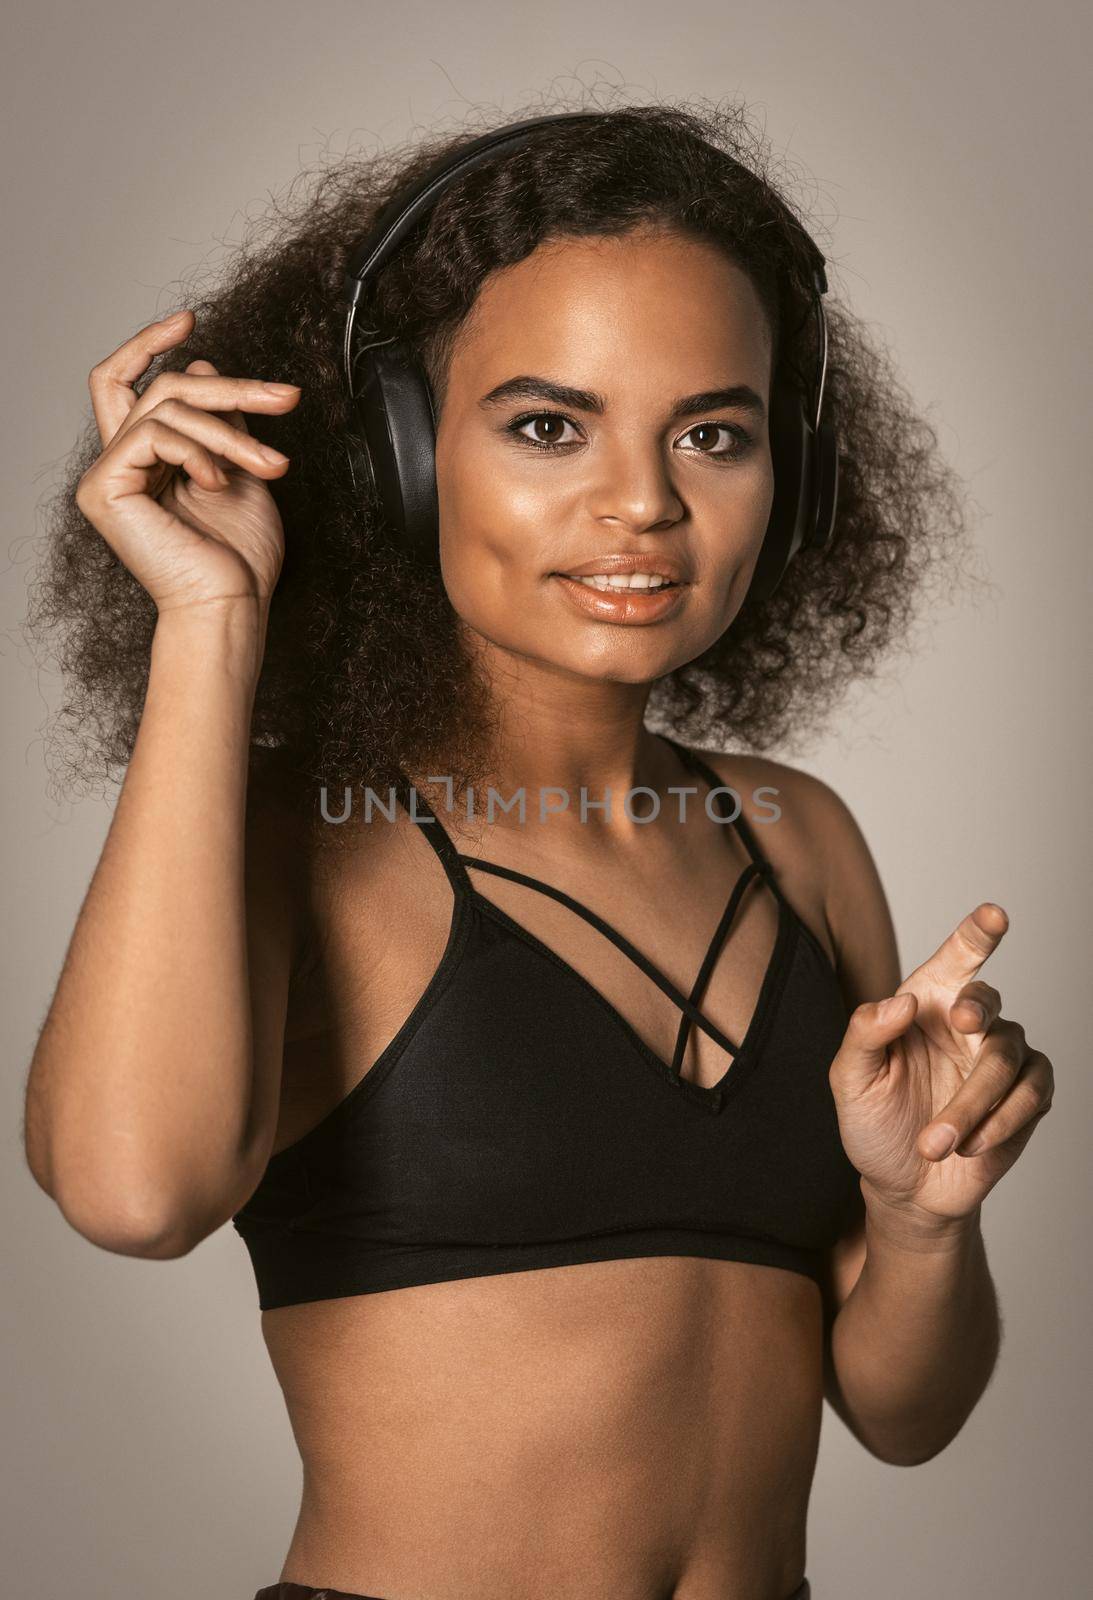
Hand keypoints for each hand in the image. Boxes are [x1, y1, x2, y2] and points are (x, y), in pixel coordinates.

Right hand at [74, 308, 301, 613]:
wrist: (230, 606)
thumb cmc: (239, 557)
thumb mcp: (239, 470)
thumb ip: (219, 422)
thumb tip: (201, 368)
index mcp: (143, 460)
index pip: (126, 381)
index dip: (149, 343)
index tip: (190, 320)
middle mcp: (118, 463)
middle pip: (161, 387)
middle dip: (231, 388)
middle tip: (285, 398)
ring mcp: (106, 476)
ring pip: (167, 408)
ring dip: (232, 433)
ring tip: (272, 468)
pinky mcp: (104, 489)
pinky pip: (154, 434)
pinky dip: (198, 452)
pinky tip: (219, 483)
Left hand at [828, 904, 1054, 1227]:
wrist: (904, 1187)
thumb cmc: (875, 1124)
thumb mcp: (850, 1080)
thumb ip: (864, 1033)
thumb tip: (899, 1001)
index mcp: (925, 1005)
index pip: (956, 959)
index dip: (977, 933)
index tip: (994, 914)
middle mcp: (967, 1024)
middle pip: (988, 1001)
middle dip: (978, 1010)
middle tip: (963, 1023)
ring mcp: (1001, 1058)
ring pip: (1005, 1057)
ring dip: (970, 1104)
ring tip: (935, 1142)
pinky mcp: (1028, 1096)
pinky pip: (1031, 1094)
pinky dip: (999, 1122)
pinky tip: (968, 1146)